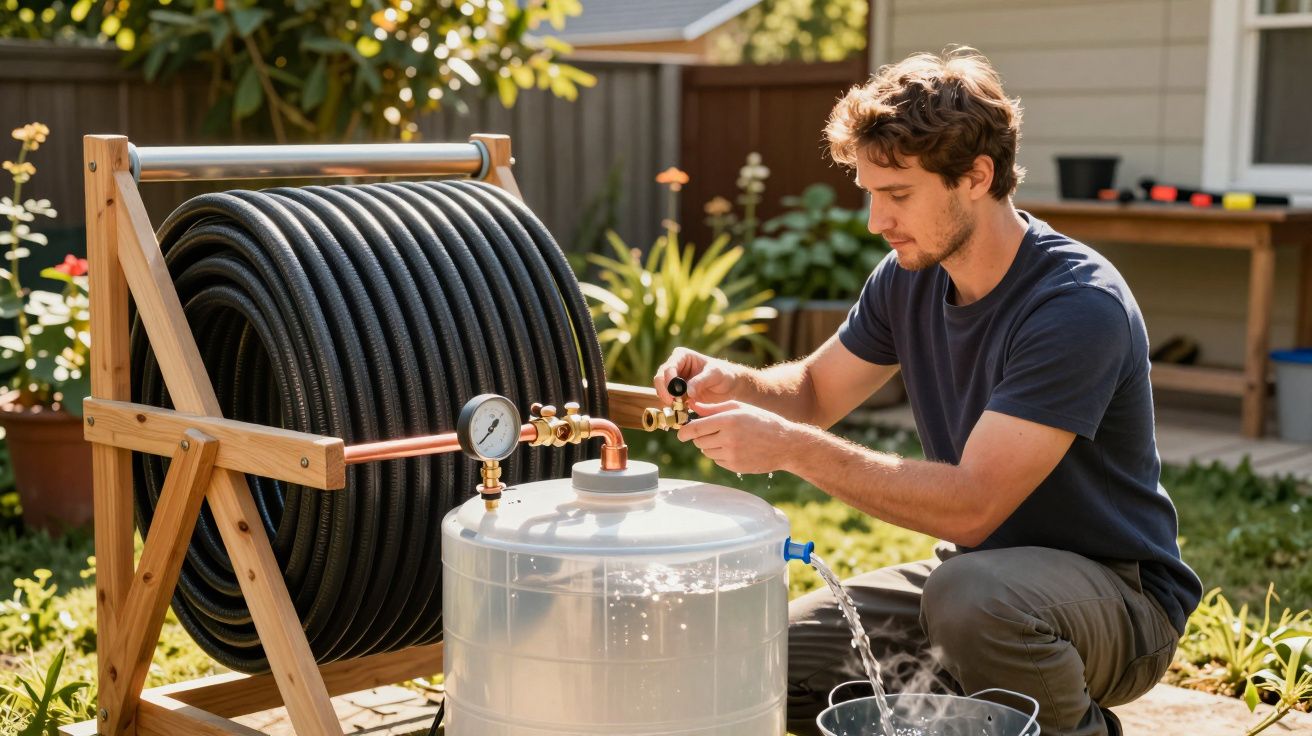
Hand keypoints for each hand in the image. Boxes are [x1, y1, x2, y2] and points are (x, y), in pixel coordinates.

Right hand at [653, 347, 740, 405]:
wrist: (730, 386)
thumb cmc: (724, 374)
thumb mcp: (715, 374)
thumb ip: (701, 381)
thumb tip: (687, 392)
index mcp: (682, 356)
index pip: (668, 367)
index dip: (668, 382)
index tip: (675, 395)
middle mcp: (675, 366)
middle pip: (660, 379)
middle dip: (665, 392)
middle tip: (673, 404)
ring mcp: (674, 381)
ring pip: (661, 391)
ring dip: (667, 401)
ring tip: (680, 408)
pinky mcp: (677, 394)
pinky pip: (668, 400)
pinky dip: (672, 407)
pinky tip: (680, 411)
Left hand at [676, 400, 798, 473]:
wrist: (784, 444)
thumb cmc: (762, 421)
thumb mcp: (740, 408)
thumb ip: (714, 408)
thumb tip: (693, 406)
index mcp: (728, 420)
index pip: (695, 428)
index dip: (684, 431)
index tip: (681, 433)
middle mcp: (728, 438)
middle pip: (698, 440)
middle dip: (700, 436)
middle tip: (712, 431)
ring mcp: (731, 454)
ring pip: (706, 451)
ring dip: (710, 445)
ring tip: (727, 438)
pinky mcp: (734, 466)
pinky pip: (717, 460)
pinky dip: (720, 454)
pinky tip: (735, 448)